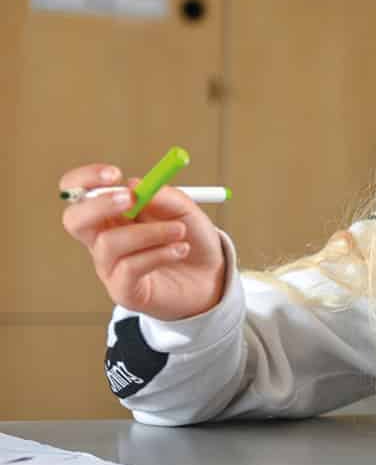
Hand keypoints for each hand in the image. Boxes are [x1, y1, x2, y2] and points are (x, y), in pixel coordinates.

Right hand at [60, 162, 225, 320]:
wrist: (211, 276)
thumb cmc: (191, 239)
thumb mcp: (185, 210)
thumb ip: (164, 196)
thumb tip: (136, 184)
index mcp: (113, 213)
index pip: (78, 191)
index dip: (85, 179)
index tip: (114, 173)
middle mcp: (104, 239)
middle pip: (74, 219)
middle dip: (100, 205)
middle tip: (132, 199)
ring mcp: (110, 267)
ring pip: (109, 244)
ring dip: (150, 232)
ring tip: (180, 231)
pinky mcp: (124, 290)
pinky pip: (129, 268)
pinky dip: (159, 254)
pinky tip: (180, 250)